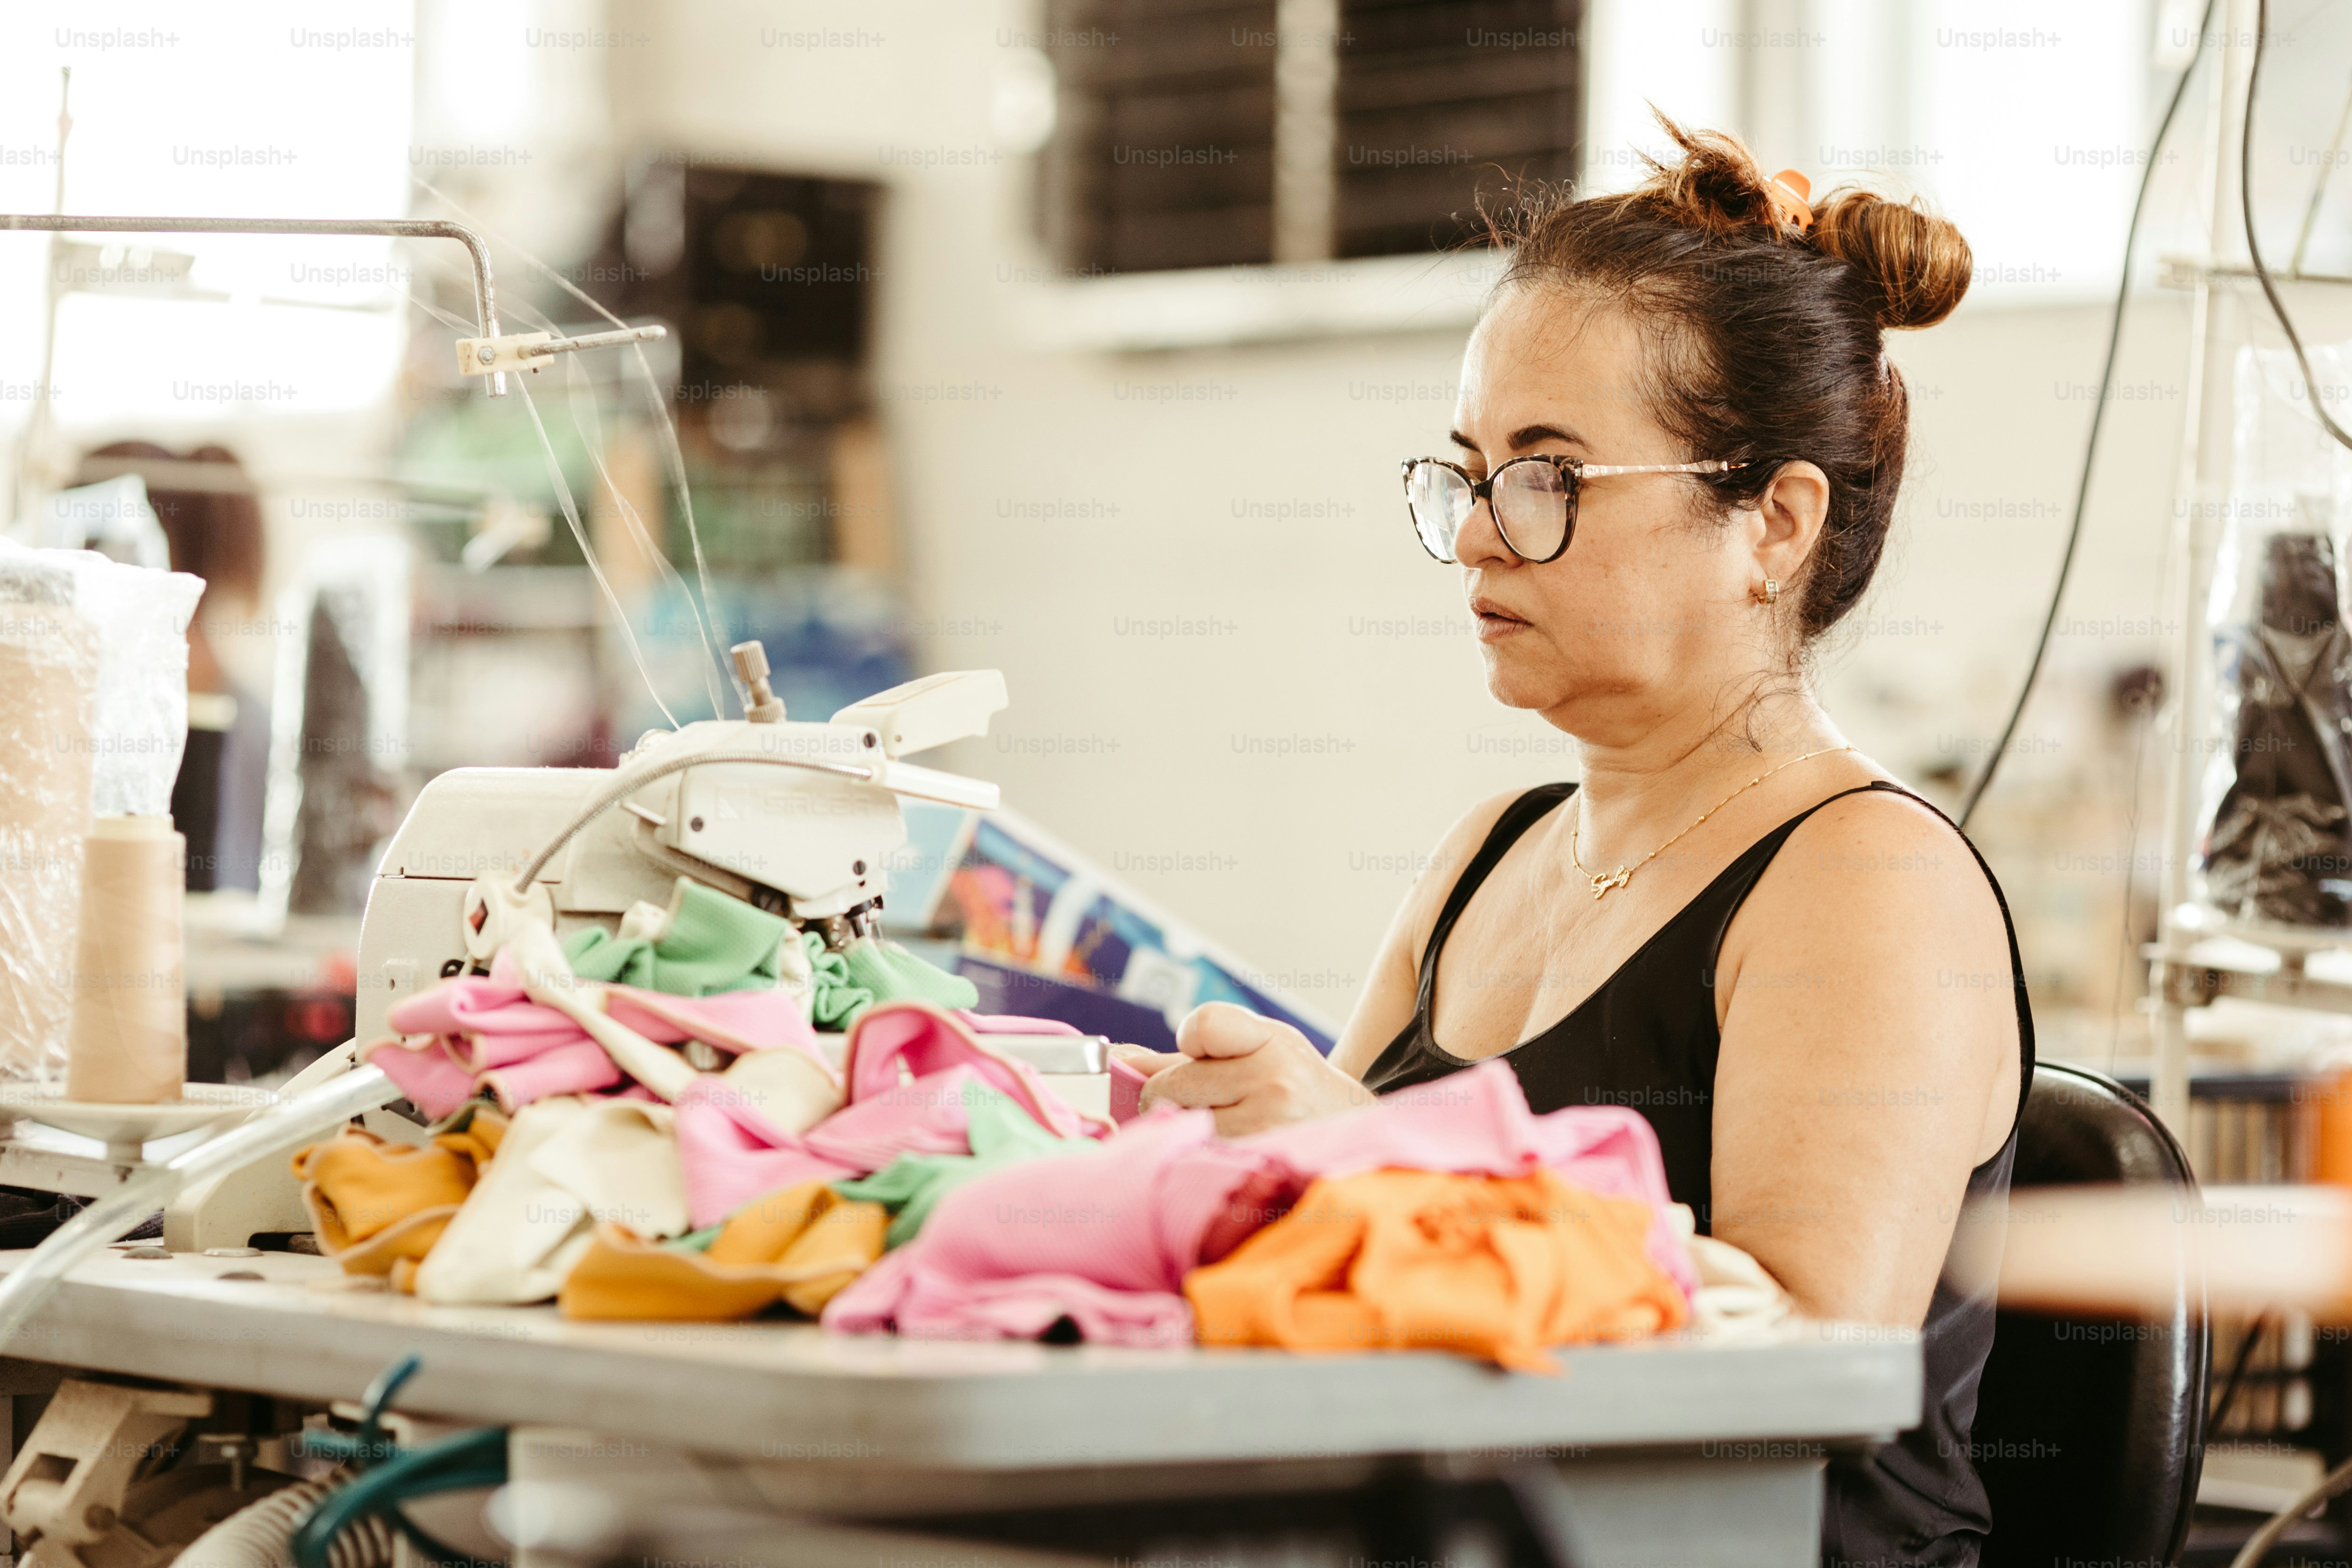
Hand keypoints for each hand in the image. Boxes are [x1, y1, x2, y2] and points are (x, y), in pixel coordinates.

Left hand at [1120, 1002, 1374, 1136]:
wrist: (1348, 1135)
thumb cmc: (1289, 1086)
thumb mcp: (1254, 1051)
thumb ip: (1184, 1055)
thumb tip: (1114, 1059)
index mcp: (1271, 1041)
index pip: (1203, 1025)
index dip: (1190, 1042)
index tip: (1201, 1053)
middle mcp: (1274, 1081)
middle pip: (1168, 1085)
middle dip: (1174, 1096)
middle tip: (1215, 1105)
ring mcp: (1266, 1128)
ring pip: (1174, 1126)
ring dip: (1184, 1132)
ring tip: (1226, 1130)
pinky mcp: (1255, 1167)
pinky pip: (1190, 1158)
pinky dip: (1194, 1158)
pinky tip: (1222, 1155)